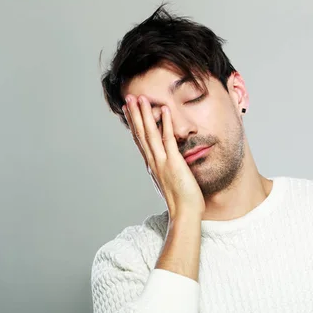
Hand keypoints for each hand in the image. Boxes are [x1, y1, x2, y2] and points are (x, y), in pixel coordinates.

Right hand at [123, 95, 204, 216]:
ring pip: (149, 134)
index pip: (140, 140)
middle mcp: (153, 162)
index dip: (134, 124)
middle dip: (135, 114)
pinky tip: (164, 110)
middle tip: (129, 97)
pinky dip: (166, 123)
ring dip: (144, 114)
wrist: (184, 214)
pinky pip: (168, 139)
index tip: (130, 110)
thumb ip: (167, 170)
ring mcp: (162, 162)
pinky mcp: (173, 162)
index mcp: (152, 165)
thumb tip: (167, 164)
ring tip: (140, 98)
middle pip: (141, 134)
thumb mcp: (170, 181)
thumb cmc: (181, 201)